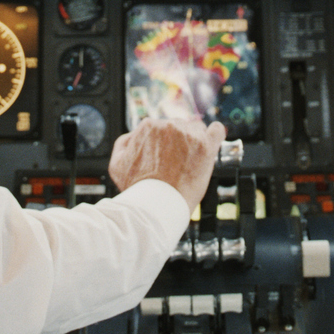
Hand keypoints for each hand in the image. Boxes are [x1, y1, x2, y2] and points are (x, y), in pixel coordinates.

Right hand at [108, 117, 226, 209]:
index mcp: (149, 126)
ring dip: (195, 141)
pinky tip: (213, 140)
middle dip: (178, 141)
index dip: (162, 143)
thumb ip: (124, 143)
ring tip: (190, 161)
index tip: (164, 157)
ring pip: (197, 129)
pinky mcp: (206, 146)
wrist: (157, 207)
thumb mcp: (117, 164)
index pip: (160, 127)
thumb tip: (134, 135)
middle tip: (176, 162)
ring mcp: (189, 135)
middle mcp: (169, 126)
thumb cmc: (138, 189)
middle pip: (179, 127)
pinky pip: (217, 130)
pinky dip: (215, 134)